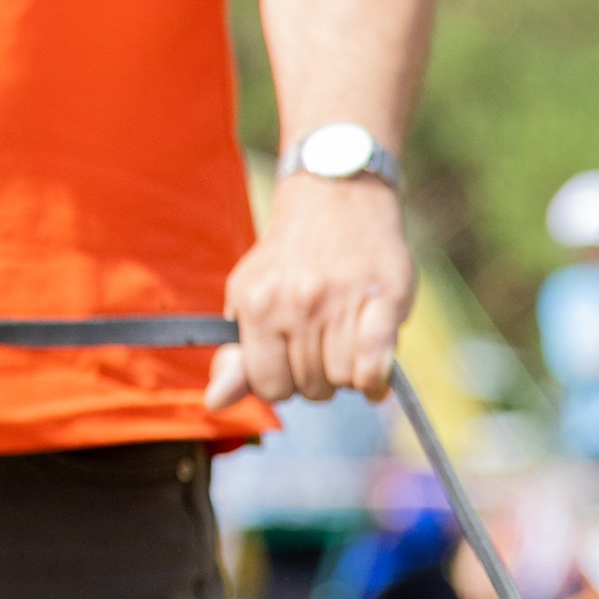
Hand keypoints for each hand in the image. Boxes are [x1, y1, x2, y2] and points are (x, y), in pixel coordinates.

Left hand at [208, 175, 414, 409]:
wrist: (338, 195)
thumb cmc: (291, 258)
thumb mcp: (250, 298)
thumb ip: (237, 355)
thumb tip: (216, 402)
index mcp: (256, 303)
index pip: (269, 387)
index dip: (283, 383)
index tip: (292, 360)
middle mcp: (295, 302)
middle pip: (309, 389)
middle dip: (318, 378)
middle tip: (323, 343)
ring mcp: (339, 300)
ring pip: (343, 381)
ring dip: (349, 374)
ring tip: (347, 342)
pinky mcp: (383, 299)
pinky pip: (373, 367)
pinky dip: (375, 381)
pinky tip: (375, 377)